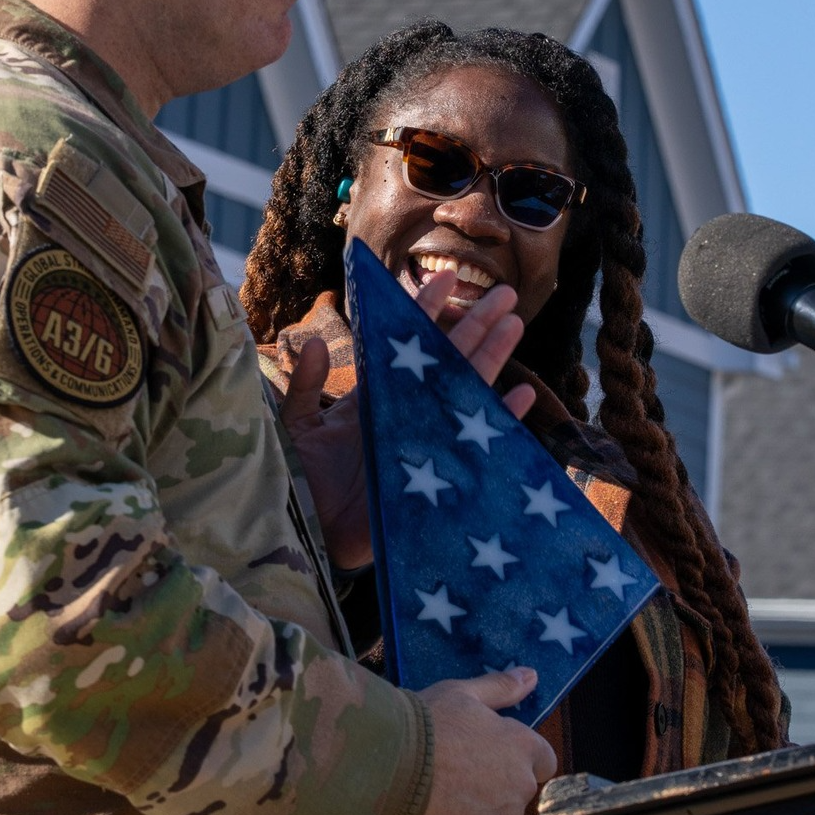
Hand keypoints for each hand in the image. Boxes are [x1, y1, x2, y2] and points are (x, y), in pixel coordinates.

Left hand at [279, 272, 535, 568]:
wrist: (304, 532)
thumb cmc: (298, 481)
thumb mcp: (294, 427)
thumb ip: (303, 386)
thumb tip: (312, 342)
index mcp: (374, 399)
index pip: (405, 348)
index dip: (423, 314)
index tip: (442, 282)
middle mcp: (405, 414)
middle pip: (448, 362)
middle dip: (475, 326)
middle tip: (505, 294)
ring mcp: (424, 440)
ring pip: (465, 391)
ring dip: (492, 357)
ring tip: (515, 323)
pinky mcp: (436, 473)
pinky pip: (474, 443)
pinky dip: (500, 422)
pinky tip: (520, 397)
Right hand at [404, 668, 556, 814]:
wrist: (389, 767)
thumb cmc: (427, 724)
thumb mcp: (463, 694)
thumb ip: (502, 688)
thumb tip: (533, 675)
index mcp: (523, 746)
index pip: (543, 761)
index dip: (517, 759)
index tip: (489, 756)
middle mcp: (521, 786)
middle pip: (517, 792)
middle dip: (495, 786)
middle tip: (456, 774)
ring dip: (479, 812)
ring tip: (442, 797)